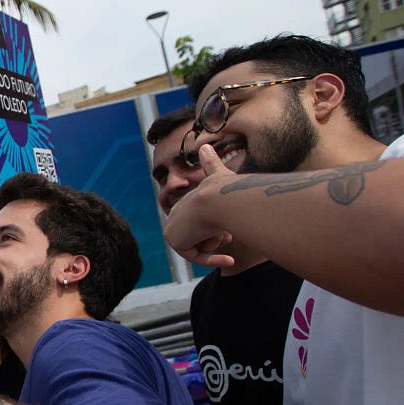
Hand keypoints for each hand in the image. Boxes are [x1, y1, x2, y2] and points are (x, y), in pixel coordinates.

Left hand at [162, 144, 238, 268]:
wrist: (221, 199)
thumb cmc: (228, 190)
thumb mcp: (220, 176)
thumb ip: (211, 164)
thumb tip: (205, 146)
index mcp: (185, 203)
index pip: (200, 223)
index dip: (217, 228)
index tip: (230, 230)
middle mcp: (176, 215)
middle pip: (201, 236)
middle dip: (217, 236)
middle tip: (227, 229)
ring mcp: (173, 227)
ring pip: (201, 246)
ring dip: (216, 241)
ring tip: (220, 228)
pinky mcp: (173, 240)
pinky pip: (196, 257)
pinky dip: (213, 259)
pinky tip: (229, 258)